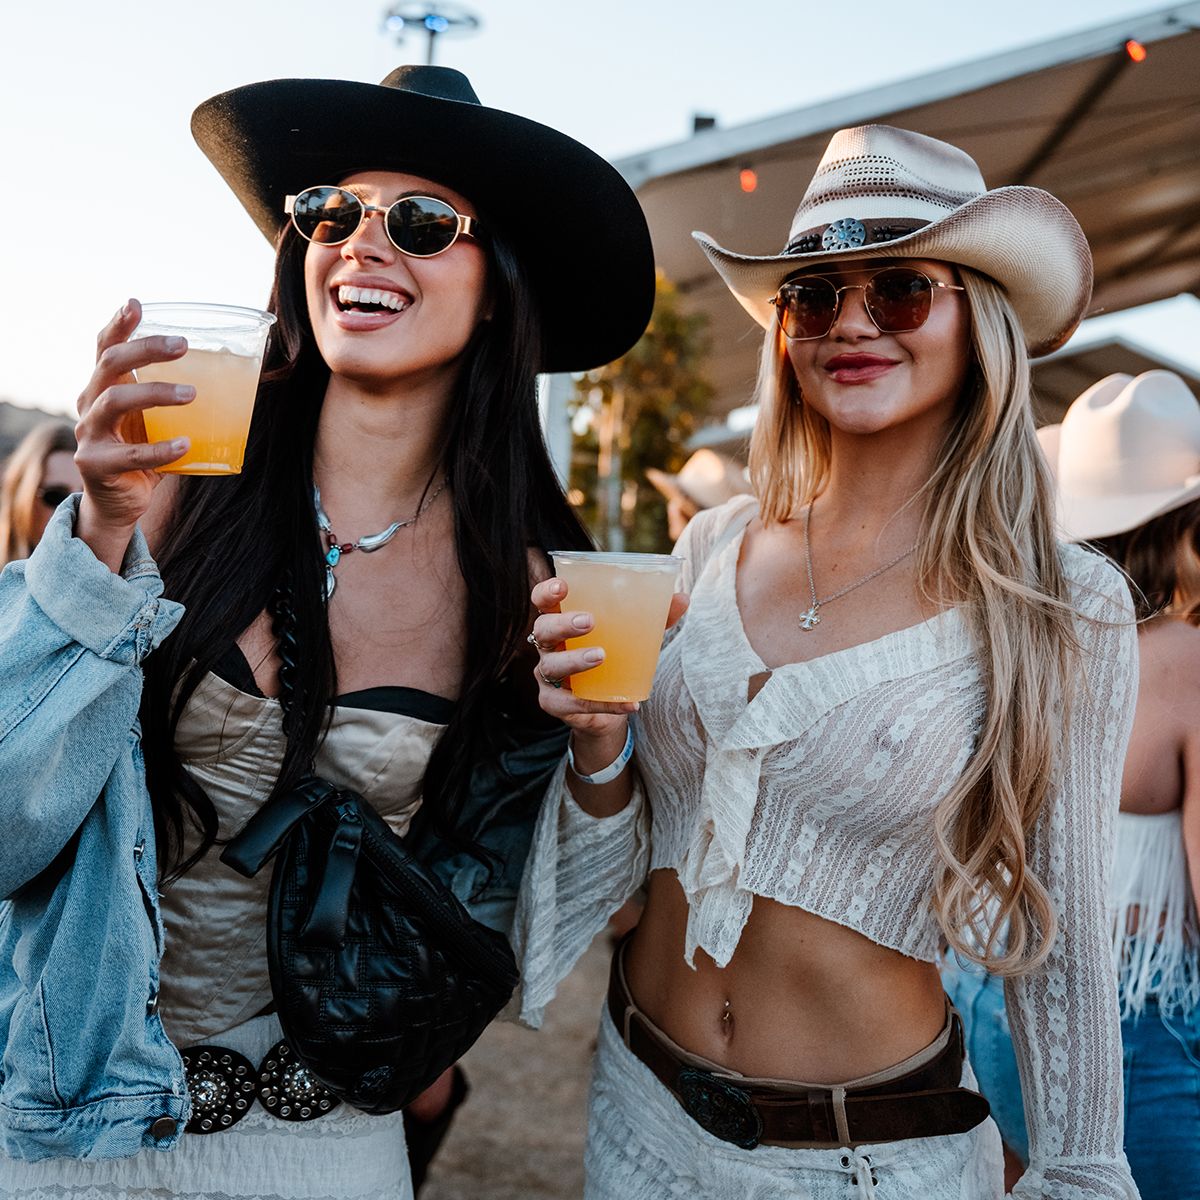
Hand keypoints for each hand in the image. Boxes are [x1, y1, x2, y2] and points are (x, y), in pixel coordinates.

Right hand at [74, 299, 193, 566]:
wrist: (119, 504)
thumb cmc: (143, 455)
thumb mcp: (154, 422)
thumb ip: (174, 400)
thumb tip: (239, 379)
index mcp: (103, 388)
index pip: (105, 348)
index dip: (118, 324)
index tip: (136, 303)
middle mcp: (89, 404)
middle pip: (109, 365)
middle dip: (145, 350)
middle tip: (182, 346)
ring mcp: (89, 434)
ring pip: (114, 401)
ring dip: (155, 393)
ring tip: (191, 394)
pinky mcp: (96, 464)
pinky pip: (131, 454)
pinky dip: (161, 449)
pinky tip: (186, 444)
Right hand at [529, 577, 688, 742]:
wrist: (608, 705)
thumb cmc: (615, 657)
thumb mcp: (633, 635)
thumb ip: (653, 616)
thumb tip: (682, 598)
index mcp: (561, 620)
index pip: (543, 601)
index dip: (546, 592)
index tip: (562, 587)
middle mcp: (547, 645)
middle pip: (543, 630)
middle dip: (562, 623)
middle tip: (589, 622)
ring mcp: (547, 675)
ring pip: (551, 666)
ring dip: (575, 660)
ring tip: (602, 656)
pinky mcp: (554, 702)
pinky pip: (574, 703)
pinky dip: (603, 703)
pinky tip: (628, 703)